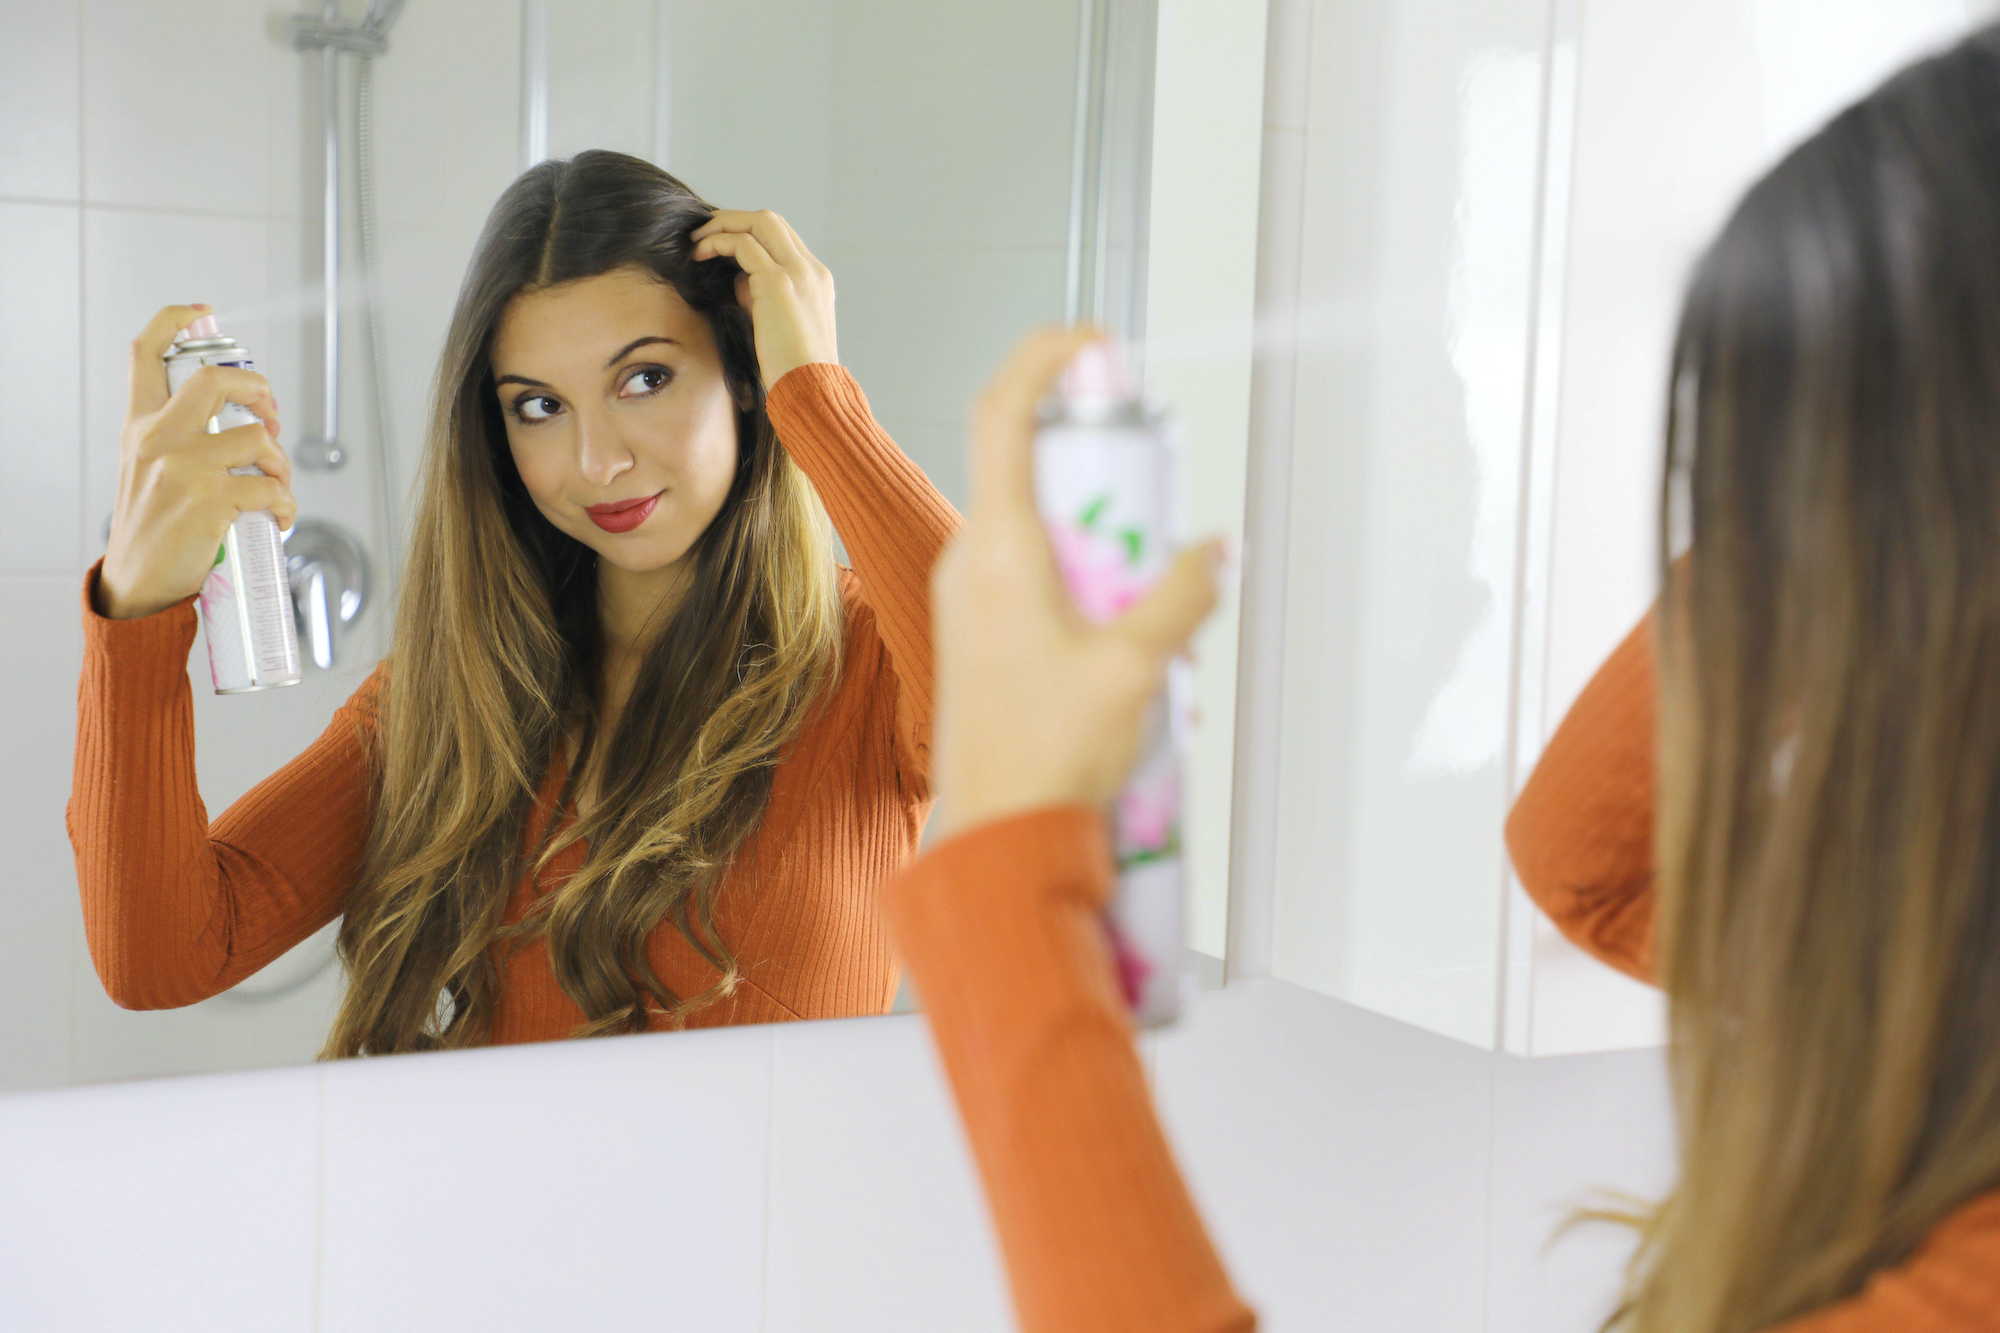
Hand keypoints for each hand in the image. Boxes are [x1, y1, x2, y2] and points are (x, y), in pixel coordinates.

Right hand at [98, 304, 291, 620]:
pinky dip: (286, 504)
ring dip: (280, 462)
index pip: (145, 355)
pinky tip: (278, 517)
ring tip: (276, 485)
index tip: (202, 314)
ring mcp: (182, 467)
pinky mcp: (209, 500)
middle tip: (270, 415)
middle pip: (215, 380)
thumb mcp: (145, 469)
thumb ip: (176, 438)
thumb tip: (237, 422)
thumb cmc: (152, 527)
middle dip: (259, 389)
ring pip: (256, 437)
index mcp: (139, 426)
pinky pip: (270, 487)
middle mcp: (156, 439)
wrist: (137, 583)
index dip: (174, 322)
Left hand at [690, 209, 836, 386]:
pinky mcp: (778, 282)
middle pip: (771, 221)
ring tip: (696, 241)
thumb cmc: (792, 371)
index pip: (782, 238)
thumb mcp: (776, 325)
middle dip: (732, 219)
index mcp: (817, 281)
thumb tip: (736, 281)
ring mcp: (798, 273)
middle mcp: (812, 270)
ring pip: (758, 222)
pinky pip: (742, 244)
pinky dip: (717, 243)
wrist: (811, 391)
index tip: (721, 245)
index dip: (749, 234)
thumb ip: (760, 298)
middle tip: (702, 233)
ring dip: (722, 225)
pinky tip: (699, 255)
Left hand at [931, 327, 1223, 838]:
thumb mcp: (1137, 668)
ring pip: (1038, 525)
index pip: (1003, 414)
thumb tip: (1212, 551)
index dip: (1045, 360)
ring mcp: (968, 596)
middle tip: (1155, 498)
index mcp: (998, 550)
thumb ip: (1180, 597)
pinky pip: (1033, 572)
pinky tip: (1125, 637)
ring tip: (1148, 598)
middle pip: (1032, 466)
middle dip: (1102, 470)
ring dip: (1101, 537)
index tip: (1095, 344)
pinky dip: (1084, 578)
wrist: (997, 839)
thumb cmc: (1046, 761)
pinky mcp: (979, 630)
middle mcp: (971, 562)